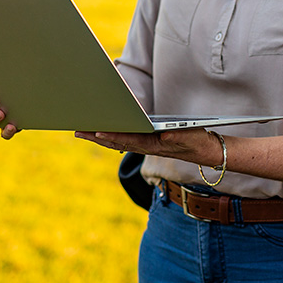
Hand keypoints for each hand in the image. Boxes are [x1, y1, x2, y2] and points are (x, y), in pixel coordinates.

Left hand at [75, 128, 221, 166]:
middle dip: (97, 136)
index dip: (113, 137)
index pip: (130, 140)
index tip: (98, 132)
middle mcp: (147, 146)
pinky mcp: (147, 142)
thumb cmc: (198, 141)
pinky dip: (110, 137)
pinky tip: (100, 134)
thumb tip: (165, 133)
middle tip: (78, 131)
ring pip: (118, 142)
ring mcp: (146, 145)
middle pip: (118, 141)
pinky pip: (124, 140)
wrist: (204, 151)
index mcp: (155, 144)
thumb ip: (179, 135)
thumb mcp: (191, 137)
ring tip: (82, 131)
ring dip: (100, 137)